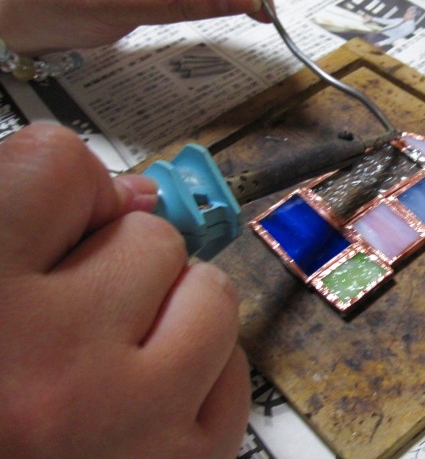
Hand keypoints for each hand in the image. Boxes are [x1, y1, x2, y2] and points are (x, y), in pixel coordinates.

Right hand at [0, 124, 249, 457]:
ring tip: (108, 357)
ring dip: (171, 311)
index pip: (55, 166)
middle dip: (117, 262)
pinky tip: (141, 394)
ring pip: (209, 293)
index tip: (55, 222)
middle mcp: (42, 368)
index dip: (60, 192)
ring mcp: (122, 426)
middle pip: (149, 234)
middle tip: (66, 318)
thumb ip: (24, 219)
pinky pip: (232, 366)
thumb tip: (130, 196)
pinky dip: (199, 369)